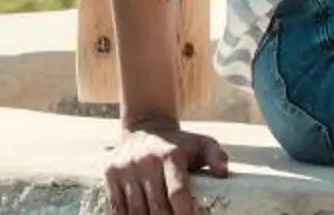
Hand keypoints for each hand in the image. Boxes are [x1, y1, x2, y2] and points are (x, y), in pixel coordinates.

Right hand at [105, 121, 230, 214]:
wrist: (145, 126)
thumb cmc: (180, 144)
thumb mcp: (202, 143)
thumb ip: (216, 156)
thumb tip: (223, 173)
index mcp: (170, 155)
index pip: (177, 194)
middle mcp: (146, 161)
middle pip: (156, 208)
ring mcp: (125, 167)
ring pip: (135, 212)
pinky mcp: (110, 173)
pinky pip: (116, 208)